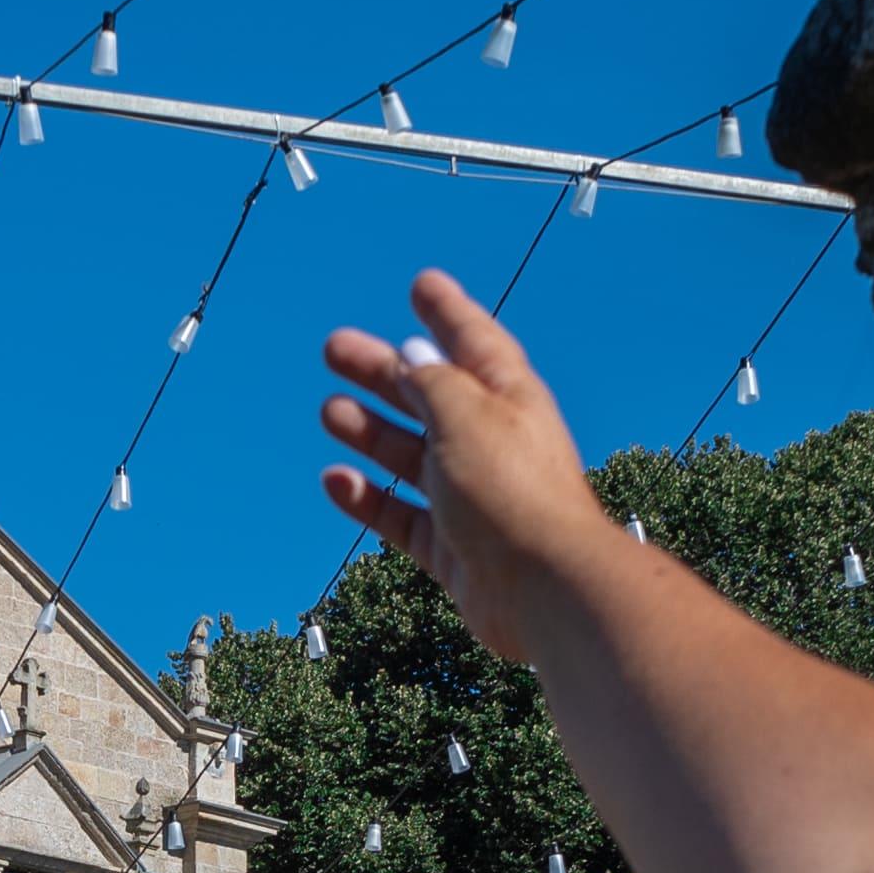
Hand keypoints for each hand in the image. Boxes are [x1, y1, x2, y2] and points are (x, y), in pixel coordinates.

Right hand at [317, 272, 630, 666]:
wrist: (543, 588)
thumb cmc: (513, 489)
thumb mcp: (465, 413)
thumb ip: (431, 381)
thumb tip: (410, 357)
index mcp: (508, 399)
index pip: (475, 342)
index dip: (448, 312)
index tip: (421, 284)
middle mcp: (491, 444)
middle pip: (430, 397)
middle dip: (384, 370)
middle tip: (335, 348)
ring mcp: (471, 499)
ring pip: (412, 456)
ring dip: (371, 431)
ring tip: (329, 410)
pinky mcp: (453, 549)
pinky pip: (401, 516)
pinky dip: (368, 498)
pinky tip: (336, 480)